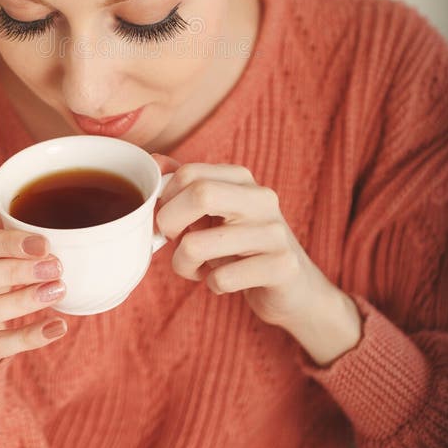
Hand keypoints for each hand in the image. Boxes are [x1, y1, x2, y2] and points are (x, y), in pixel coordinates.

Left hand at [152, 155, 338, 329]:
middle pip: (199, 194)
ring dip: (183, 264)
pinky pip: (222, 278)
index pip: (189, 173)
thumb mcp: (215, 212)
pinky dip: (211, 284)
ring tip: (196, 267)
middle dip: (169, 222)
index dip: (164, 199)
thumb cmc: (242, 246)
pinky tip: (223, 281)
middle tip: (171, 240)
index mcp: (242, 178)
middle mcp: (261, 198)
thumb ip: (186, 186)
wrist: (293, 287)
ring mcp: (274, 232)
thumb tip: (154, 160)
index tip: (163, 219)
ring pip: (198, 244)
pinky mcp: (282, 267)